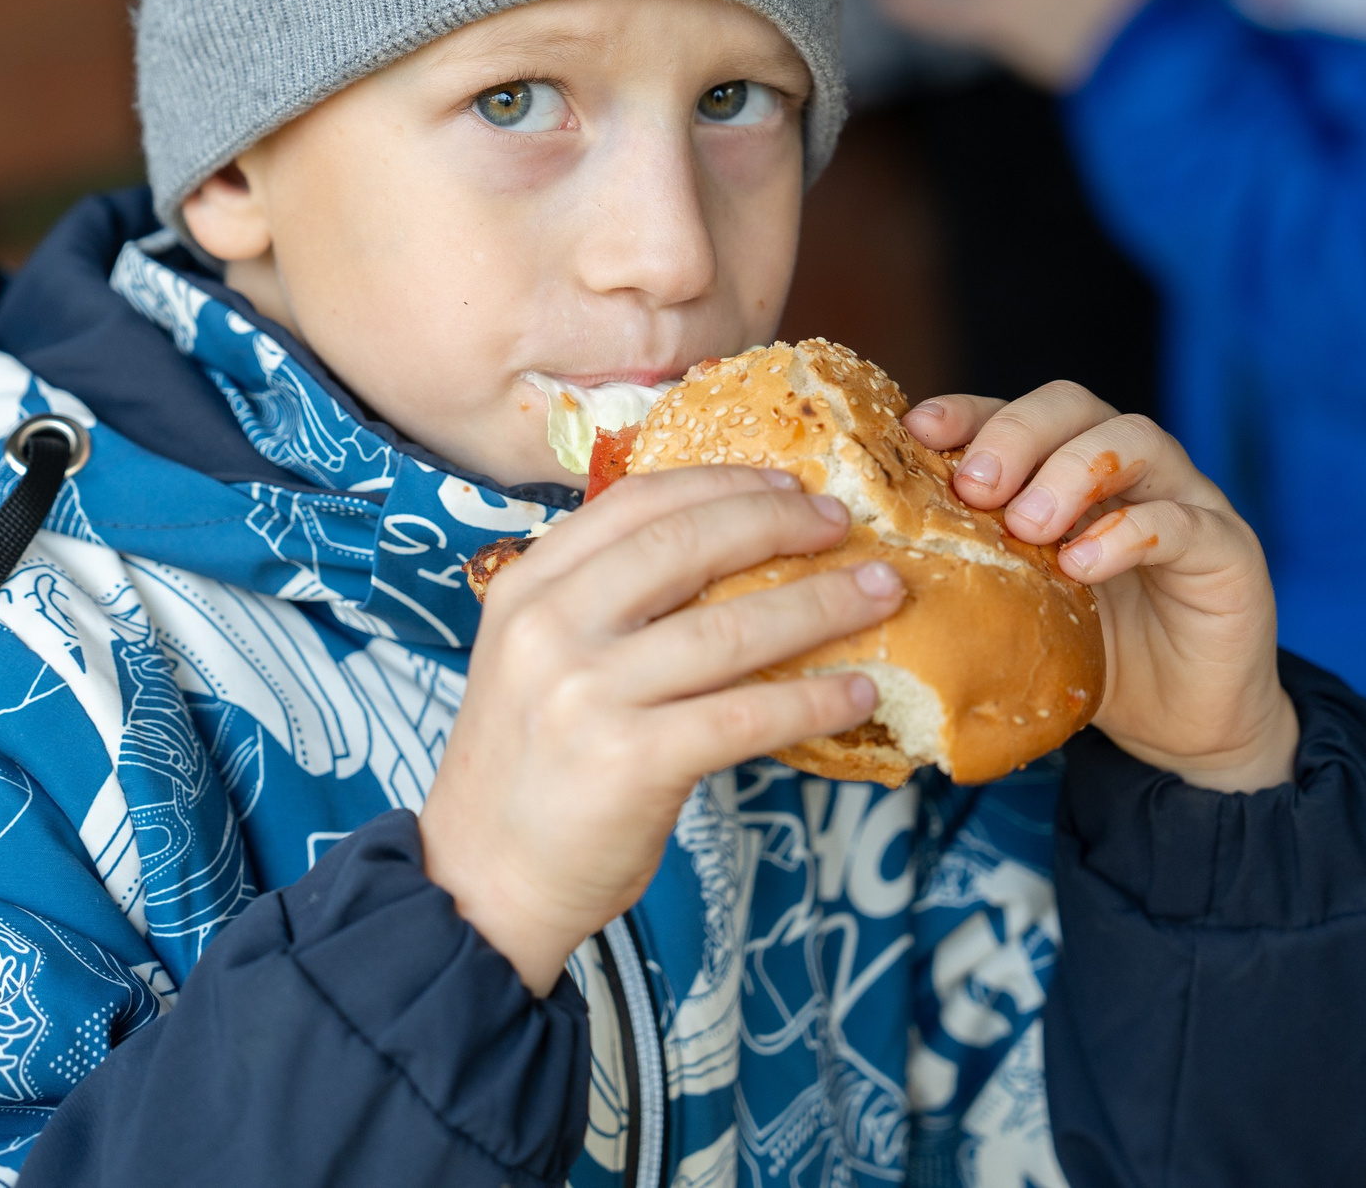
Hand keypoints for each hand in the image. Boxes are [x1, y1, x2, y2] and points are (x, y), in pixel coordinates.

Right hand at [419, 466, 901, 993]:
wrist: (485, 882)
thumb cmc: (529, 768)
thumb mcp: (535, 659)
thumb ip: (601, 605)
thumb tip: (724, 552)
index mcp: (527, 589)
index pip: (634, 503)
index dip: (721, 484)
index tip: (785, 483)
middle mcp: (551, 629)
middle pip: (687, 546)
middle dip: (780, 525)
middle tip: (843, 525)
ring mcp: (588, 694)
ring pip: (731, 628)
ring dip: (823, 605)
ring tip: (880, 594)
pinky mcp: (633, 763)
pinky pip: (747, 715)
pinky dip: (814, 699)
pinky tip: (857, 691)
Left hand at [904, 382, 1296, 792]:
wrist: (1182, 727)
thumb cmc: (1089, 656)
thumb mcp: (1014, 608)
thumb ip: (966, 572)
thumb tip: (864, 571)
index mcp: (1066, 472)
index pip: (1014, 413)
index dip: (968, 411)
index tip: (919, 428)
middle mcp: (1128, 469)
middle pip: (1074, 404)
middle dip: (1017, 433)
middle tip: (976, 488)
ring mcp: (1185, 499)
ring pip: (1135, 440)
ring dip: (1071, 473)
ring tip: (1028, 527)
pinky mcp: (1228, 549)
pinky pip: (1182, 520)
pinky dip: (1128, 534)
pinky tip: (1083, 566)